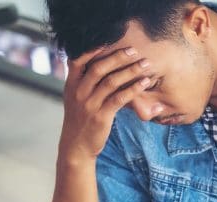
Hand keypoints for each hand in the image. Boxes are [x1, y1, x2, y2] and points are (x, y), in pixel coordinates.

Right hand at [58, 47, 158, 162]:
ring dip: (131, 72)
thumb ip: (82, 83)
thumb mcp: (76, 99)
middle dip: (118, 57)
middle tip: (135, 51)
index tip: (108, 40)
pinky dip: (134, 89)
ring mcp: (89, 104)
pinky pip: (119, 99)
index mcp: (71, 85)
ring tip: (145, 65)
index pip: (77, 60)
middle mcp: (78, 92)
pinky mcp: (101, 117)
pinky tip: (145, 84)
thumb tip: (95, 66)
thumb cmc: (81, 121)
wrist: (77, 146)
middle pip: (98, 68)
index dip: (92, 49)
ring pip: (111, 82)